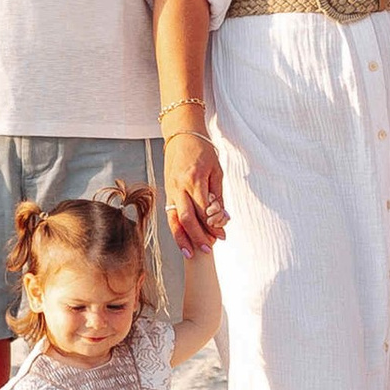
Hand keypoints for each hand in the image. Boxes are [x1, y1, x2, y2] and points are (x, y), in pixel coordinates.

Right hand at [165, 128, 226, 249]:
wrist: (181, 135)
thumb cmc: (202, 150)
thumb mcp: (216, 171)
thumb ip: (217, 196)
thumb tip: (222, 219)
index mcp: (194, 179)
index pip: (203, 211)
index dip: (212, 227)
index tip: (221, 236)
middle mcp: (179, 186)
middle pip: (187, 218)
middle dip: (197, 237)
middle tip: (208, 249)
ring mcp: (170, 190)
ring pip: (173, 219)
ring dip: (182, 238)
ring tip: (191, 253)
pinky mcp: (167, 191)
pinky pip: (170, 214)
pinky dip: (176, 229)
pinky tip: (182, 240)